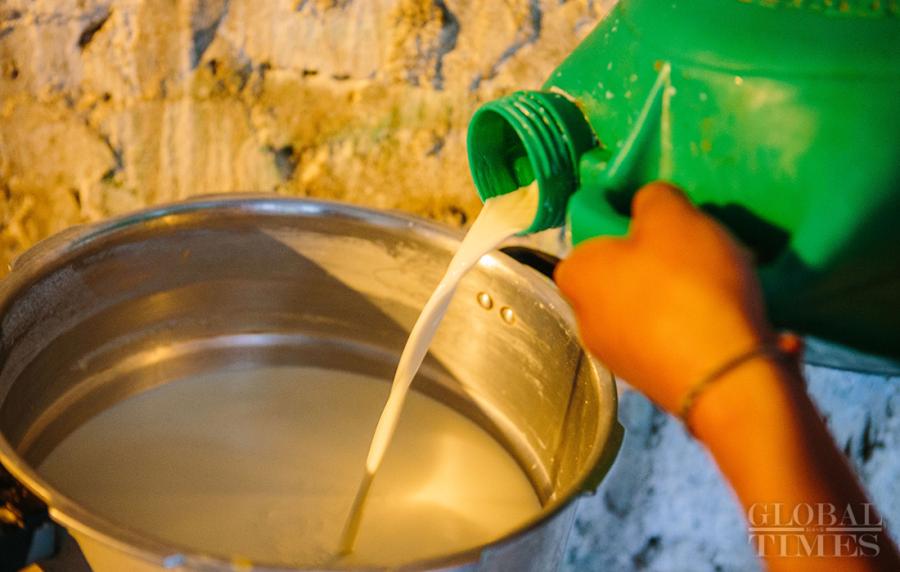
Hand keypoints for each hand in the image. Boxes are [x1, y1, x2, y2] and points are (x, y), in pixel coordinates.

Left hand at [555, 182, 773, 413]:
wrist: (726, 378)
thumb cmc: (688, 285)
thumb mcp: (672, 216)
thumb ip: (653, 199)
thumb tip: (647, 205)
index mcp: (577, 276)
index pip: (593, 241)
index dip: (629, 228)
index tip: (668, 225)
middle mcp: (586, 320)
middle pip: (627, 275)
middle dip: (665, 263)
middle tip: (704, 251)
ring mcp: (619, 357)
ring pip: (655, 309)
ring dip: (689, 296)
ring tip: (732, 286)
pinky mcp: (655, 383)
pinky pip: (678, 340)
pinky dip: (702, 328)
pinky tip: (737, 320)